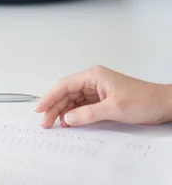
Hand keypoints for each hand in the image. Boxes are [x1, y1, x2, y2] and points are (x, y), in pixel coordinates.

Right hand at [36, 65, 171, 127]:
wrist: (163, 105)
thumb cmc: (144, 100)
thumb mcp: (114, 109)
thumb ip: (88, 113)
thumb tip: (68, 118)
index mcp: (94, 76)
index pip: (65, 85)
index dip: (50, 97)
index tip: (40, 108)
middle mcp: (93, 80)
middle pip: (66, 92)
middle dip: (54, 106)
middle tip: (45, 121)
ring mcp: (96, 89)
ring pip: (72, 99)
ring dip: (62, 111)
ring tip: (53, 123)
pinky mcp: (101, 99)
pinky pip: (81, 105)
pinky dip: (73, 113)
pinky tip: (68, 121)